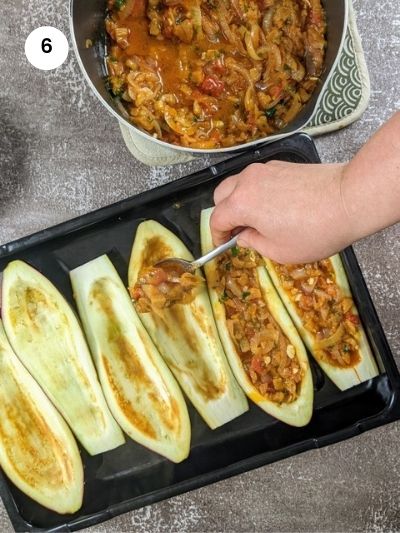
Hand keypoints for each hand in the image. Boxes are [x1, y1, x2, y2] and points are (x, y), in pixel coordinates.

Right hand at [211, 160, 353, 263]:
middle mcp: (248, 181)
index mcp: (241, 204)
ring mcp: (265, 169)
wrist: (349, 199)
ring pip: (239, 184)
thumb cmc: (314, 231)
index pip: (217, 219)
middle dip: (225, 214)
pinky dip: (256, 192)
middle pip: (221, 195)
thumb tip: (244, 237)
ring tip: (259, 220)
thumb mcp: (279, 251)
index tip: (224, 245)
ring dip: (240, 202)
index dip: (217, 236)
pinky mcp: (282, 165)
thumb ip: (254, 243)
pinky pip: (258, 178)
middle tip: (240, 232)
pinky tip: (276, 207)